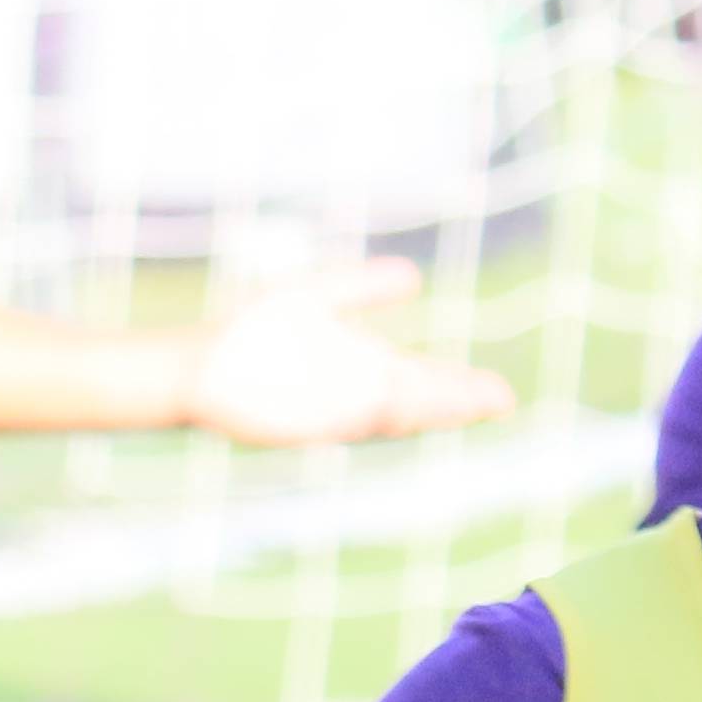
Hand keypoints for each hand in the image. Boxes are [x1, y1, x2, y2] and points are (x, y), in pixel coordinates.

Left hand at [185, 259, 516, 447]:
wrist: (199, 361)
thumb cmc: (251, 333)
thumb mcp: (316, 297)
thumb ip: (361, 287)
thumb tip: (413, 278)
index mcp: (364, 370)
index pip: (425, 381)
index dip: (462, 388)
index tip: (502, 395)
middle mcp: (354, 394)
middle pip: (416, 400)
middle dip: (454, 401)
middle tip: (500, 402)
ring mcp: (329, 411)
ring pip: (388, 412)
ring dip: (425, 409)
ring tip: (469, 406)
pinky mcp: (300, 423)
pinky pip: (342, 419)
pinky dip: (369, 412)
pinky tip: (396, 401)